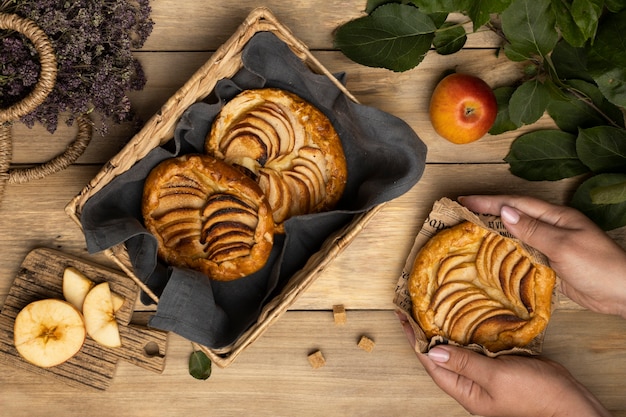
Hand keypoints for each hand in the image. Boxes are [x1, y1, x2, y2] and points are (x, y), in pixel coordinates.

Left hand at [398, 314, 610, 416]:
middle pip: (441, 356)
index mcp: (465, 391)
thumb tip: (434, 350)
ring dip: (445, 330)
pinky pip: (476, 347)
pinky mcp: (498, 365)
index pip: (431, 362)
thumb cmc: (534, 395)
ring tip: (431, 307)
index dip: (416, 340)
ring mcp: (484, 374)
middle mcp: (471, 383)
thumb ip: (465, 363)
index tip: (404, 317)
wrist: (569, 402)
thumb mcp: (496, 378)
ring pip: (458, 349)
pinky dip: (467, 332)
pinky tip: (464, 316)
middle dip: (426, 333)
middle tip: (415, 307)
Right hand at [459, 195, 625, 318]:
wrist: (623, 294)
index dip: (489, 201)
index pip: (516, 204)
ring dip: (493, 232)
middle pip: (513, 216)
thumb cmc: (599, 266)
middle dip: (487, 212)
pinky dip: (504, 253)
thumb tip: (505, 213)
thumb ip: (533, 230)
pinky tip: (491, 257)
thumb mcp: (563, 246)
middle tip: (461, 212)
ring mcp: (550, 246)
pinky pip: (522, 254)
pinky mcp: (550, 264)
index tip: (464, 200)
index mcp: (555, 217)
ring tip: (469, 232)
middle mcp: (551, 228)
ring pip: (516, 235)